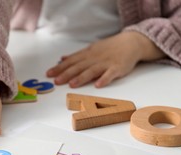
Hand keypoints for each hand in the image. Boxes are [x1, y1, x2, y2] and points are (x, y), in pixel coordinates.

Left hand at [46, 31, 165, 87]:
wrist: (131, 42)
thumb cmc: (109, 48)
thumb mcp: (91, 49)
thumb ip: (76, 56)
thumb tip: (62, 59)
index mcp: (87, 54)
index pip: (70, 61)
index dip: (59, 68)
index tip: (49, 74)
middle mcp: (94, 58)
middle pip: (78, 67)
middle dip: (66, 74)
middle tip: (56, 81)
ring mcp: (106, 63)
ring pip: (92, 71)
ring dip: (81, 78)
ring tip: (72, 84)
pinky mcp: (117, 68)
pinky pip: (110, 74)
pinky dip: (104, 79)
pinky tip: (98, 85)